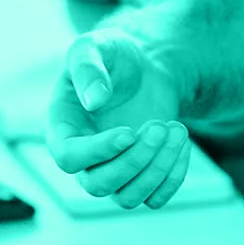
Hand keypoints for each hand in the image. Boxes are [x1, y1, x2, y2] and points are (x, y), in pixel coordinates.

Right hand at [44, 27, 190, 208]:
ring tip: (176, 129)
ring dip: (158, 169)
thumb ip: (89, 67)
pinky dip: (173, 177)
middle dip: (135, 159)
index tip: (129, 131)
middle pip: (99, 185)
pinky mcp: (141, 177)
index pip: (69, 157)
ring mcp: (112, 171)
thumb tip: (93, 101)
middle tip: (160, 125)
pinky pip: (154, 198)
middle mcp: (83, 158)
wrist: (145, 67)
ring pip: (128, 198)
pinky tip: (181, 143)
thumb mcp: (96, 46)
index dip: (98, 151)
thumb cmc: (113, 55)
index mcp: (62, 128)